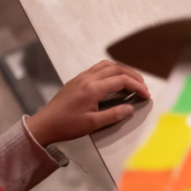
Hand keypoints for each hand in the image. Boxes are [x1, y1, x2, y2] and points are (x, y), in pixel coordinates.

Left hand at [27, 60, 150, 145]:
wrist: (44, 124)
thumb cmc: (68, 125)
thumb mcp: (93, 124)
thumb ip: (114, 114)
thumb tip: (130, 108)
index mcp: (92, 88)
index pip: (121, 80)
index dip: (137, 86)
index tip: (146, 95)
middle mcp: (87, 78)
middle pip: (116, 68)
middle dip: (133, 75)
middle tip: (143, 85)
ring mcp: (81, 77)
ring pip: (106, 65)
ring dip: (122, 70)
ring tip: (131, 80)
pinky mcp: (76, 80)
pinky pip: (97, 69)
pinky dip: (111, 71)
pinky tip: (114, 80)